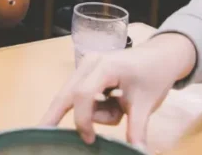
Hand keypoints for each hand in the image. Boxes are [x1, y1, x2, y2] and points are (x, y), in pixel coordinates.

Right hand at [39, 33, 197, 147]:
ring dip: (95, 113)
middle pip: (66, 93)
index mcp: (104, 67)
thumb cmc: (154, 74)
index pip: (84, 95)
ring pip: (76, 98)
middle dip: (53, 113)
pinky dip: (95, 106)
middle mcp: (89, 64)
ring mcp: (86, 66)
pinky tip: (114, 100)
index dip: (83, 120)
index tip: (90, 140)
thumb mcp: (146, 103)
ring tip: (121, 106)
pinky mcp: (88, 72)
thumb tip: (136, 151)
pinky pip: (83, 96)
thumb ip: (136, 128)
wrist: (162, 56)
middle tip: (40, 131)